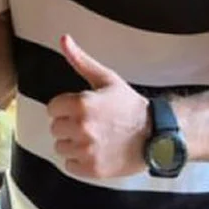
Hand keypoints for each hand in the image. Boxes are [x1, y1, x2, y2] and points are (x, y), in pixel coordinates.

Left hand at [46, 35, 149, 178]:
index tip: (81, 110)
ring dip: (73, 144)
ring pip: (61, 148)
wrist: (156, 135)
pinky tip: (95, 152)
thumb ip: (81, 60)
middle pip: (55, 128)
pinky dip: (79, 161)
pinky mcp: (92, 169)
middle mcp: (81, 128)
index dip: (65, 108)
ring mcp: (86, 150)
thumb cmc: (129, 106)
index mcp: (81, 104)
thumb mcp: (106, 79)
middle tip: (90, 124)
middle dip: (69, 125)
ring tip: (94, 139)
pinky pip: (69, 166)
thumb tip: (64, 39)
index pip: (52, 108)